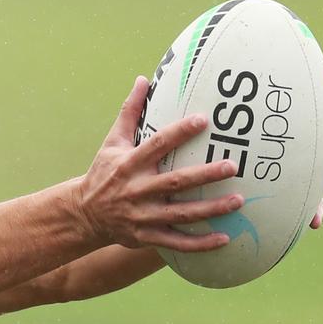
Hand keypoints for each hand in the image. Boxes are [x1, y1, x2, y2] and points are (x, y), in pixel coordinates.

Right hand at [75, 76, 241, 251]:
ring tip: (238, 201)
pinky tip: (224, 239)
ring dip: (211, 210)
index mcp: (129, 164)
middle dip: (204, 175)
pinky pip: (176, 242)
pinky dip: (199, 243)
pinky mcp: (146, 236)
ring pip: (181, 214)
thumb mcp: (112, 143)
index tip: (203, 120)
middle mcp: (137, 190)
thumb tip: (144, 79)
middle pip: (175, 183)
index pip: (156, 145)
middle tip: (232, 166)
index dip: (179, 132)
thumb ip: (129, 112)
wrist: (84, 214)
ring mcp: (142, 216)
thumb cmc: (104, 173)